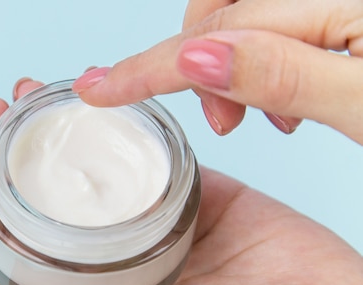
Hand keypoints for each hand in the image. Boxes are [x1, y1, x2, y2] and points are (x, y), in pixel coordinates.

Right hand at [73, 0, 362, 142]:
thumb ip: (283, 72)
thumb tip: (195, 58)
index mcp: (335, 0)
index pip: (216, 33)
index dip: (151, 66)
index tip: (97, 90)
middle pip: (222, 11)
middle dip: (198, 67)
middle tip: (228, 124)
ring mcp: (330, 3)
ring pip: (242, 16)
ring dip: (229, 63)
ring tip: (270, 119)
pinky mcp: (335, 17)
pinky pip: (273, 22)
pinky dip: (257, 56)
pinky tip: (285, 96)